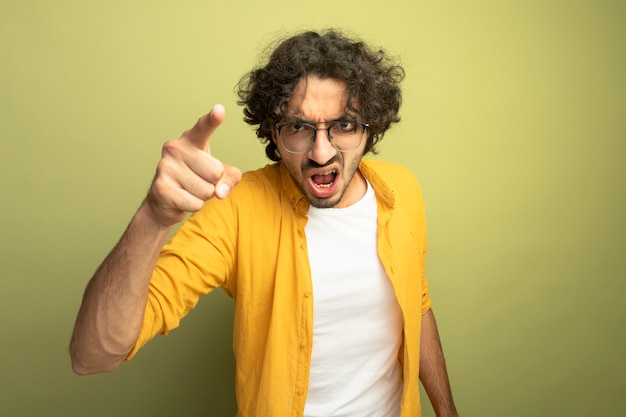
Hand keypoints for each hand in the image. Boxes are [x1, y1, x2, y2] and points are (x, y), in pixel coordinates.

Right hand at [145, 104, 241, 226]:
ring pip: (206, 190)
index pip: (204, 127)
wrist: (165, 201)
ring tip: (189, 190)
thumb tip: (220, 191)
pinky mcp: (161, 186)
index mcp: (192, 140)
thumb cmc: (196, 181)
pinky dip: (193, 206)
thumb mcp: (220, 176)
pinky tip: (182, 199)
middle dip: (213, 184)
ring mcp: (165, 166)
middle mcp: (176, 148)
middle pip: (215, 172)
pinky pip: (195, 203)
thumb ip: (230, 178)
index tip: (219, 110)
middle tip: (198, 181)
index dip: (212, 119)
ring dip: (203, 196)